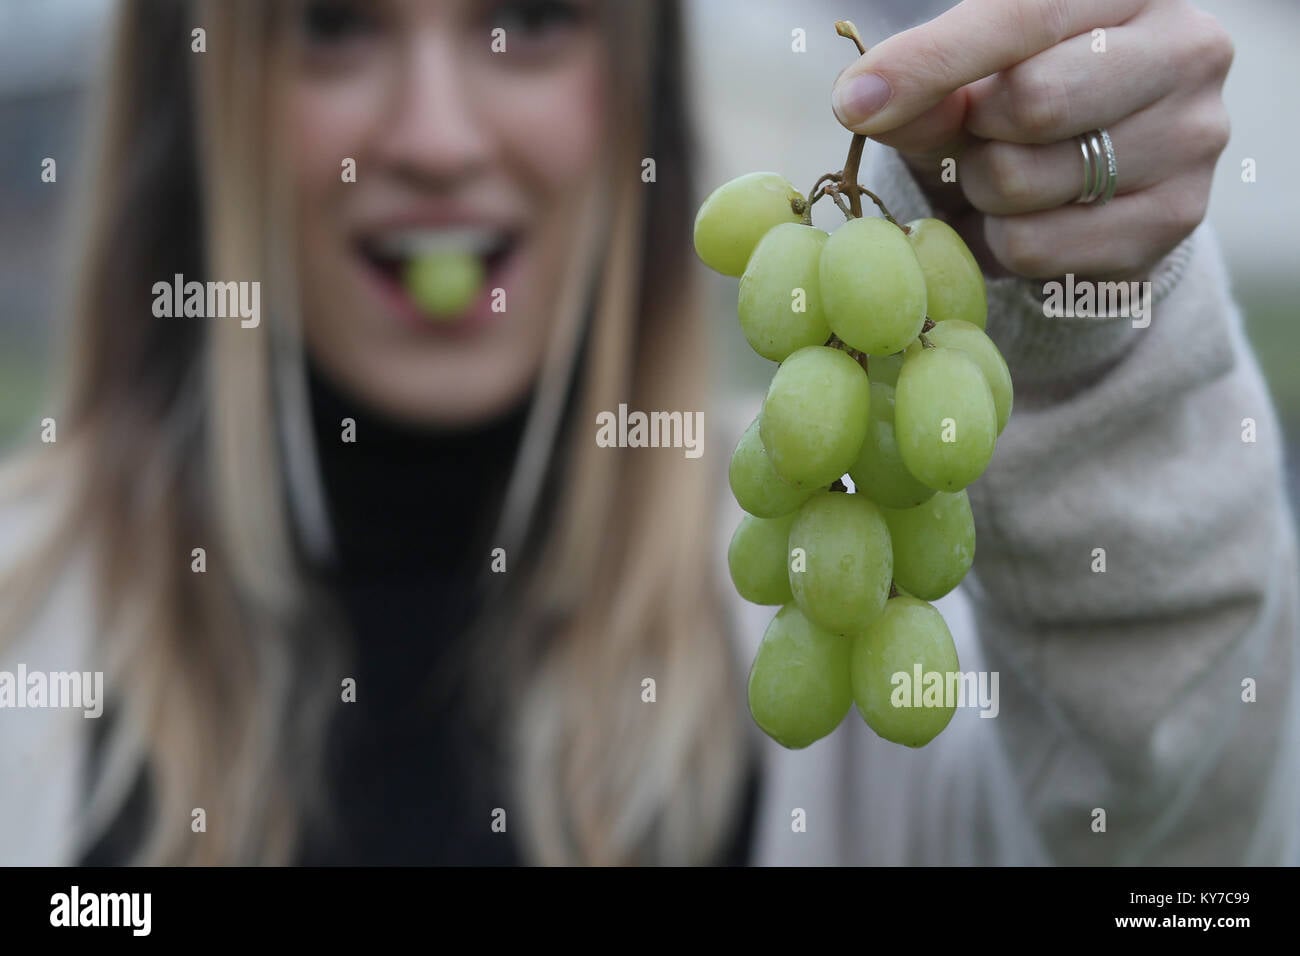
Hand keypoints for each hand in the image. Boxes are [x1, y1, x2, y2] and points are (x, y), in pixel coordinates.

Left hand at [831, 0, 1232, 280]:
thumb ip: (924, 87)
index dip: (930, 63)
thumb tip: (863, 102)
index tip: (854, 102)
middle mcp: (1186, 48)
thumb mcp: (969, 81)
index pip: (1021, 16)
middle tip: (981, 135)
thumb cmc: (1024, 103)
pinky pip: (1035, 248)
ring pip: (1023, 183)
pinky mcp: (1175, 220)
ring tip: (1010, 177)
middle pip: (1031, 102)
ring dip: (983, 192)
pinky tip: (1033, 219)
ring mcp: (1193, 138)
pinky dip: (1004, 242)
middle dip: (974, 133)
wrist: (1099, 181)